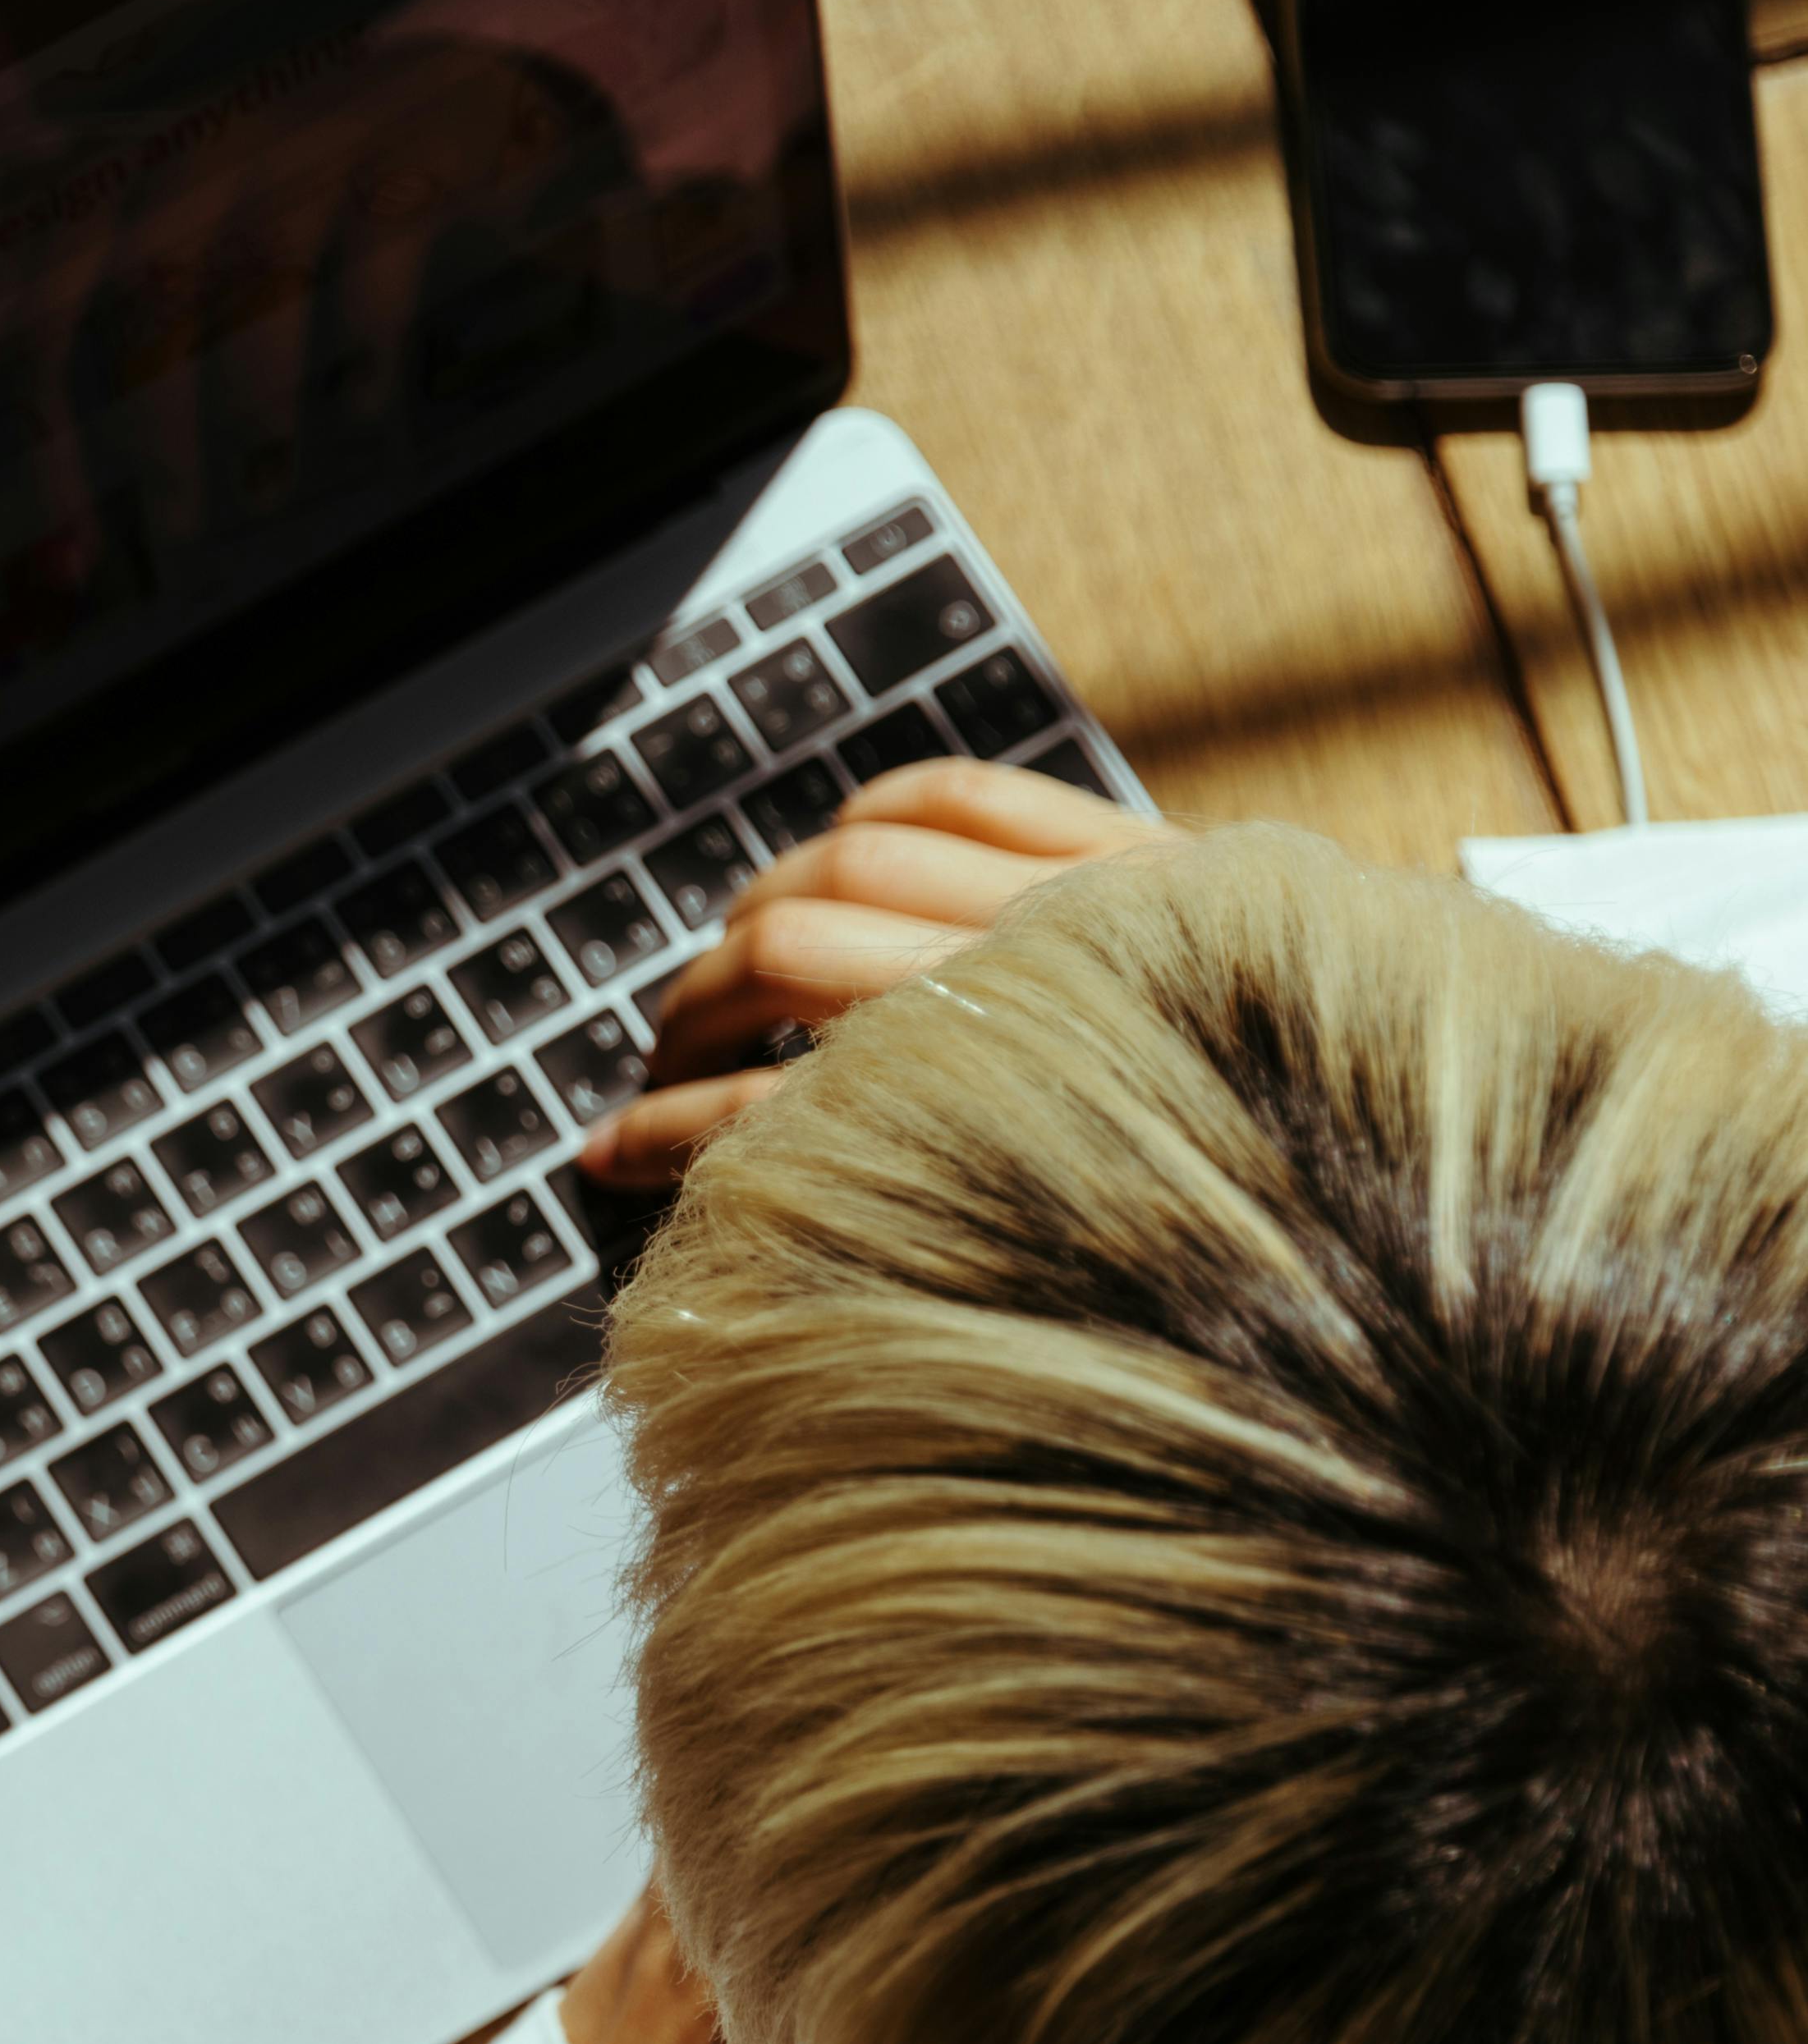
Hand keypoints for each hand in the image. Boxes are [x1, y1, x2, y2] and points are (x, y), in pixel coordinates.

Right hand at [576, 759, 1161, 1191]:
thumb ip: (914, 1216)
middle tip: (669, 1055)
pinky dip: (876, 810)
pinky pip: (962, 795)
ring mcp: (1084, 904)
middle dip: (697, 1005)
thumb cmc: (1215, 1200)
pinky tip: (844, 839)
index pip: (777, 1114)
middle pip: (790, 956)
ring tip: (739, 956)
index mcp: (997, 1114)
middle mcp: (1028, 992)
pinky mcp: (1139, 854)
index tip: (605, 1152)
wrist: (1438, 1146)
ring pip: (853, 860)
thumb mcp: (1054, 1247)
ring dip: (763, 906)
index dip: (666, 1131)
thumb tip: (755, 1198)